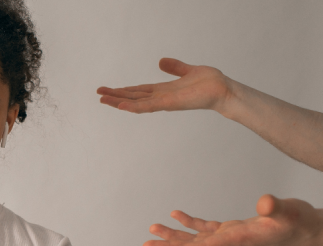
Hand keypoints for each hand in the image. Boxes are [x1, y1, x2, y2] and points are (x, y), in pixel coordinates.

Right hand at [97, 58, 232, 114]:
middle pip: (133, 97)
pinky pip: (148, 106)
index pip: (138, 91)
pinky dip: (134, 106)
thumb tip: (161, 62)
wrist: (224, 90)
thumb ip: (175, 67)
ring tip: (103, 100)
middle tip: (99, 95)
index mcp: (163, 90)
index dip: (123, 90)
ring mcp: (164, 102)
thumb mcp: (188, 71)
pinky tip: (121, 105)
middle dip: (115, 96)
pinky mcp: (169, 103)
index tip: (109, 89)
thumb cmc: (210, 83)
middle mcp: (161, 98)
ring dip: (119, 102)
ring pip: (136, 103)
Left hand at [143, 194, 320, 245]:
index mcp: (239, 240)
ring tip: (152, 230)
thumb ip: (275, 207)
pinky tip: (175, 215)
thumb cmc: (299, 221)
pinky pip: (205, 229)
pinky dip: (189, 223)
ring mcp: (230, 237)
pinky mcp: (232, 230)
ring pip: (196, 239)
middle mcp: (230, 243)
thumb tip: (264, 203)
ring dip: (174, 235)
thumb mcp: (289, 211)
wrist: (307, 229)